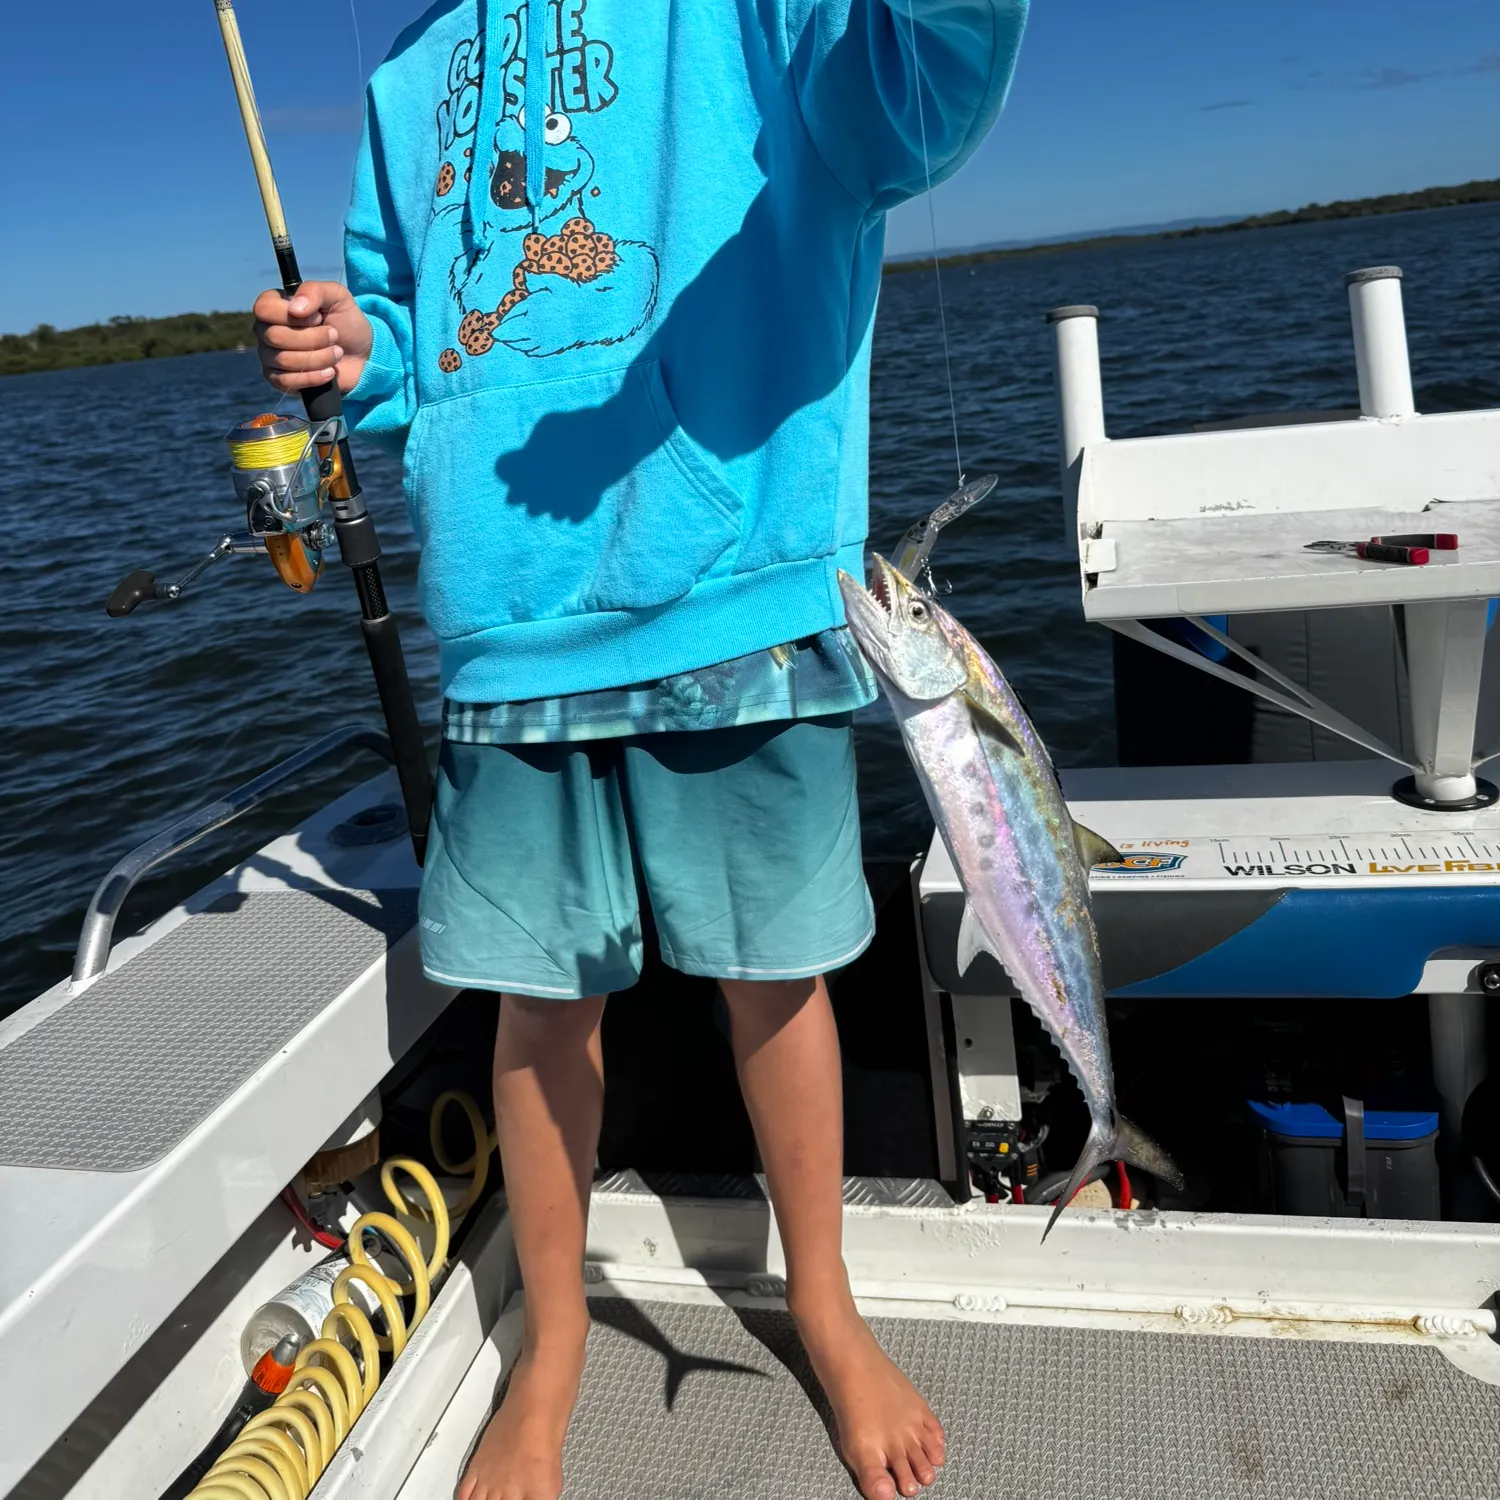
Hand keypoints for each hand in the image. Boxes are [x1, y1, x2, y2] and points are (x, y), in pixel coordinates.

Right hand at [252, 281, 372, 394]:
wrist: (362, 355)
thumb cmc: (346, 322)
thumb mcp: (337, 297)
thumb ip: (315, 291)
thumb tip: (294, 308)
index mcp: (274, 306)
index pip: (263, 308)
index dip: (293, 316)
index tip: (318, 317)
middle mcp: (266, 330)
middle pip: (275, 336)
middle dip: (313, 339)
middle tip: (334, 336)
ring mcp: (270, 356)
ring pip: (283, 360)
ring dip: (318, 357)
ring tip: (337, 353)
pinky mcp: (279, 380)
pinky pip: (287, 382)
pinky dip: (313, 377)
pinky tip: (330, 372)